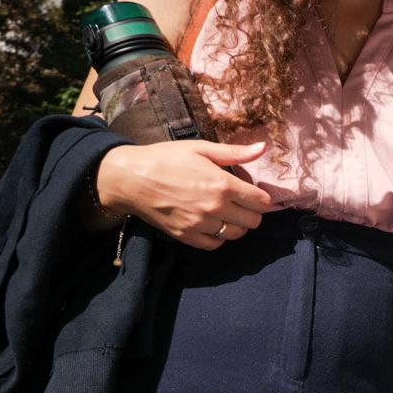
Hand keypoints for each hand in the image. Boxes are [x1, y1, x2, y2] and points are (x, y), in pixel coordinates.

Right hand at [95, 139, 271, 249]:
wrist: (130, 178)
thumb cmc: (165, 158)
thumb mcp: (201, 148)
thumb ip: (234, 152)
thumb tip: (263, 147)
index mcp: (223, 185)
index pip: (262, 202)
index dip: (259, 196)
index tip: (250, 191)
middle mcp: (214, 208)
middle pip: (253, 221)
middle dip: (251, 211)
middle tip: (239, 202)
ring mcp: (200, 225)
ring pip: (236, 235)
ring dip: (236, 224)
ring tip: (224, 211)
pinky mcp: (185, 236)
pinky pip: (214, 244)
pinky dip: (217, 236)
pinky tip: (211, 223)